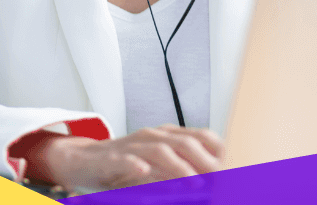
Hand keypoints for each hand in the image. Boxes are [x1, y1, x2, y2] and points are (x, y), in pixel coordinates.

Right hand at [35, 125, 222, 191]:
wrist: (82, 159)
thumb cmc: (125, 163)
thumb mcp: (157, 163)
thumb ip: (181, 168)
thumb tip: (210, 181)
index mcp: (168, 135)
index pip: (201, 136)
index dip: (219, 150)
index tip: (235, 167)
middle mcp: (153, 135)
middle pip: (185, 142)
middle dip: (205, 161)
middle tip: (221, 180)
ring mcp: (132, 145)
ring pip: (159, 149)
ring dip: (179, 166)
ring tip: (194, 182)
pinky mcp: (111, 157)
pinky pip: (126, 159)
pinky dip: (137, 165)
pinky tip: (146, 173)